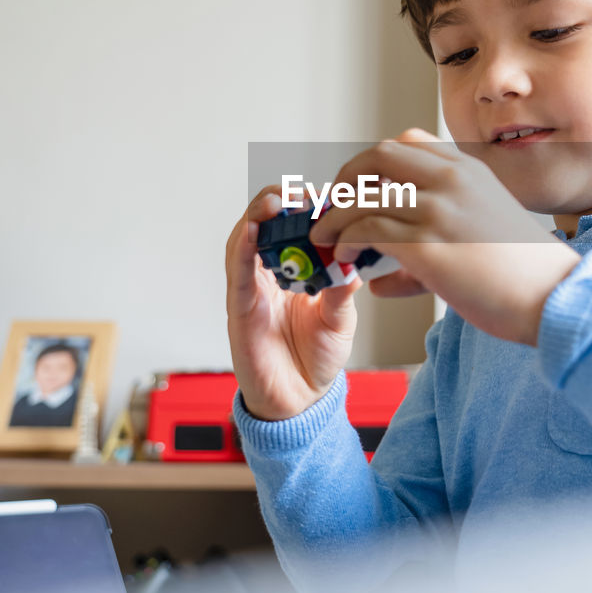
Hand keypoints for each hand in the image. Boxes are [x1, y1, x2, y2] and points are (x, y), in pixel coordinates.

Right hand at [225, 186, 359, 419]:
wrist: (301, 402)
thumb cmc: (316, 359)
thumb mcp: (341, 318)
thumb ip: (343, 287)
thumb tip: (355, 256)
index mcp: (292, 273)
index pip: (291, 228)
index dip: (303, 207)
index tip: (325, 193)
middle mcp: (267, 276)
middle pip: (263, 225)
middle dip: (279, 201)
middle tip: (301, 190)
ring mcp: (250, 290)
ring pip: (244, 240)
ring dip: (257, 215)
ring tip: (277, 199)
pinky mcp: (239, 308)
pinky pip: (236, 272)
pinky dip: (241, 248)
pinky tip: (251, 229)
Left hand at [308, 128, 580, 346]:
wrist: (553, 296)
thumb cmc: (524, 273)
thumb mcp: (484, 230)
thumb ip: (437, 237)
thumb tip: (383, 278)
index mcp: (469, 170)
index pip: (408, 143)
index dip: (374, 164)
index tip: (360, 189)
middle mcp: (452, 180)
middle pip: (379, 156)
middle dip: (347, 178)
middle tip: (334, 206)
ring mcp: (439, 209)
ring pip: (365, 196)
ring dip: (337, 217)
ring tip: (327, 238)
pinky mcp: (428, 244)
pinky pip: (369, 231)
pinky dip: (347, 240)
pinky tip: (346, 257)